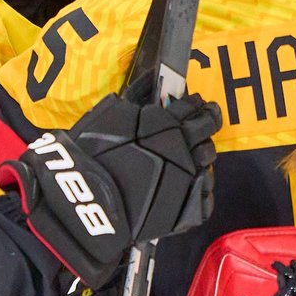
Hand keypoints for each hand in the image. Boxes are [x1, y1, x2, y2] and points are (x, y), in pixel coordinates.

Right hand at [0, 92, 220, 288]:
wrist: (86, 201)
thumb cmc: (91, 155)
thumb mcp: (110, 116)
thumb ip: (135, 100)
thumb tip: (150, 85)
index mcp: (167, 125)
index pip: (194, 108)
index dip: (197, 105)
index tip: (197, 104)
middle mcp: (184, 150)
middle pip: (207, 132)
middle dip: (207, 124)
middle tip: (204, 122)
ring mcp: (188, 182)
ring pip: (208, 163)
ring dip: (204, 156)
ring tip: (196, 154)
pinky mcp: (185, 210)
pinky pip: (206, 198)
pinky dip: (202, 189)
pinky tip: (194, 185)